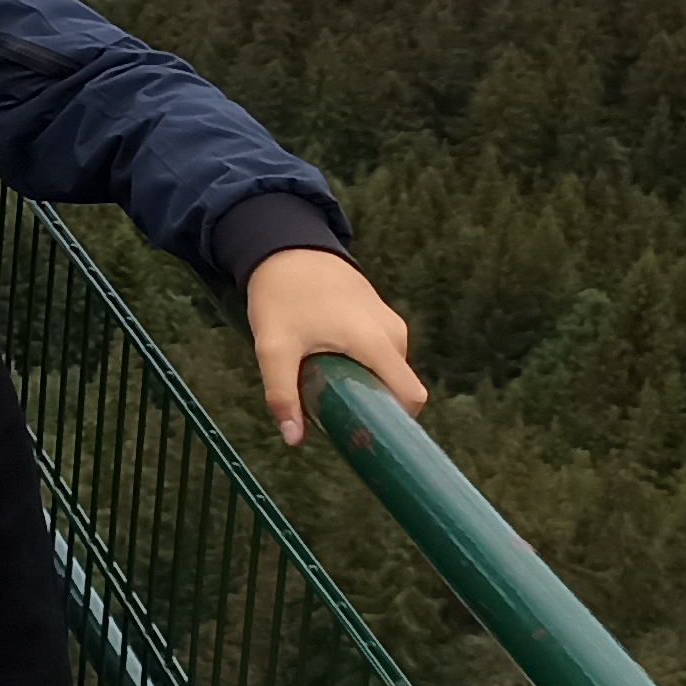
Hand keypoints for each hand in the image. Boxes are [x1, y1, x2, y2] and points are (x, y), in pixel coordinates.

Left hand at [246, 246, 424, 446]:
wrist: (286, 245)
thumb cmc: (282, 295)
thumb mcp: (273, 347)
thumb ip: (282, 393)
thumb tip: (293, 439)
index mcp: (378, 343)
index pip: (411, 396)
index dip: (397, 422)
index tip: (365, 434)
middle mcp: (394, 334)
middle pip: (397, 388)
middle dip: (371, 405)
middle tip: (331, 411)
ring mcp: (390, 323)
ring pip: (386, 372)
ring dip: (362, 384)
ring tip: (324, 382)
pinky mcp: (381, 317)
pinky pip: (380, 355)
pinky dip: (361, 366)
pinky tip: (329, 362)